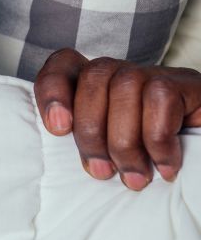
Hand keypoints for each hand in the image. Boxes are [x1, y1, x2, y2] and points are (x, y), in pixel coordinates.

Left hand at [34, 48, 200, 189]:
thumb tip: (58, 150)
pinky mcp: (187, 84)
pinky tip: (165, 166)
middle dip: (91, 130)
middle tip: (101, 171)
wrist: (198, 159)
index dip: (52, 90)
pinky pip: (161, 99)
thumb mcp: (105, 153)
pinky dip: (158, 139)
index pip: (63, 63)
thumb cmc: (145, 163)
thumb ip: (83, 142)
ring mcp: (156, 75)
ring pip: (125, 87)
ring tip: (135, 176)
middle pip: (93, 76)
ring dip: (125, 141)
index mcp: (97, 86)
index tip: (58, 129)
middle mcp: (123, 73)